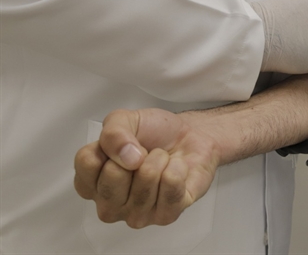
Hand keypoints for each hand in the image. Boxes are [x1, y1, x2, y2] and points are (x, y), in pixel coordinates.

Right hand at [73, 109, 219, 227]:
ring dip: (160, 158)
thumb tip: (126, 156)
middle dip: (137, 153)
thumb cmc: (154, 134)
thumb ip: (113, 131)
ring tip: (162, 161)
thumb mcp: (125, 120)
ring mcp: (136, 215)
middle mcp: (109, 205)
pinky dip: (178, 167)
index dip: (111, 145)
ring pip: (147, 178)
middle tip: (145, 154)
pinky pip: (171, 183)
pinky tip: (176, 170)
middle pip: (114, 175)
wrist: (190, 139)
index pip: (87, 163)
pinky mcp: (165, 216)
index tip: (124, 145)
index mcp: (91, 183)